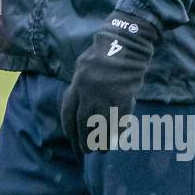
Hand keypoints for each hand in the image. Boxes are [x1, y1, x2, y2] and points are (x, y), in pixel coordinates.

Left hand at [60, 12, 159, 154]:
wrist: (125, 44)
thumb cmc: (103, 53)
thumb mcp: (83, 66)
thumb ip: (78, 84)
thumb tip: (76, 104)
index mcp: (77, 84)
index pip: (68, 112)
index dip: (69, 128)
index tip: (71, 139)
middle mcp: (89, 93)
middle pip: (83, 123)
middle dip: (83, 140)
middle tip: (86, 151)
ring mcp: (106, 96)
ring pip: (101, 126)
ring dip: (100, 141)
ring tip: (101, 151)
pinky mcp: (123, 98)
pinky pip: (119, 120)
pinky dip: (118, 132)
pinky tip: (118, 139)